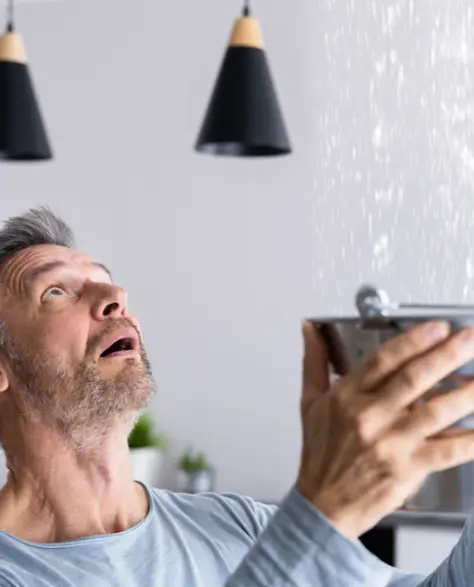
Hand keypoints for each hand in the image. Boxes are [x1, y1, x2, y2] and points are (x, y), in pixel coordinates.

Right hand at [296, 320, 473, 538]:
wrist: (324, 503)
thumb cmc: (321, 454)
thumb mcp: (310, 402)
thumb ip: (315, 361)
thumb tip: (310, 330)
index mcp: (346, 397)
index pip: (383, 360)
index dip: (413, 340)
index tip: (437, 327)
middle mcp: (369, 417)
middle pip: (414, 379)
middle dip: (447, 354)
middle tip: (469, 338)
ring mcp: (390, 444)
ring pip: (436, 412)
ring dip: (466, 392)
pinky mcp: (408, 469)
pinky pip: (447, 451)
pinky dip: (470, 439)